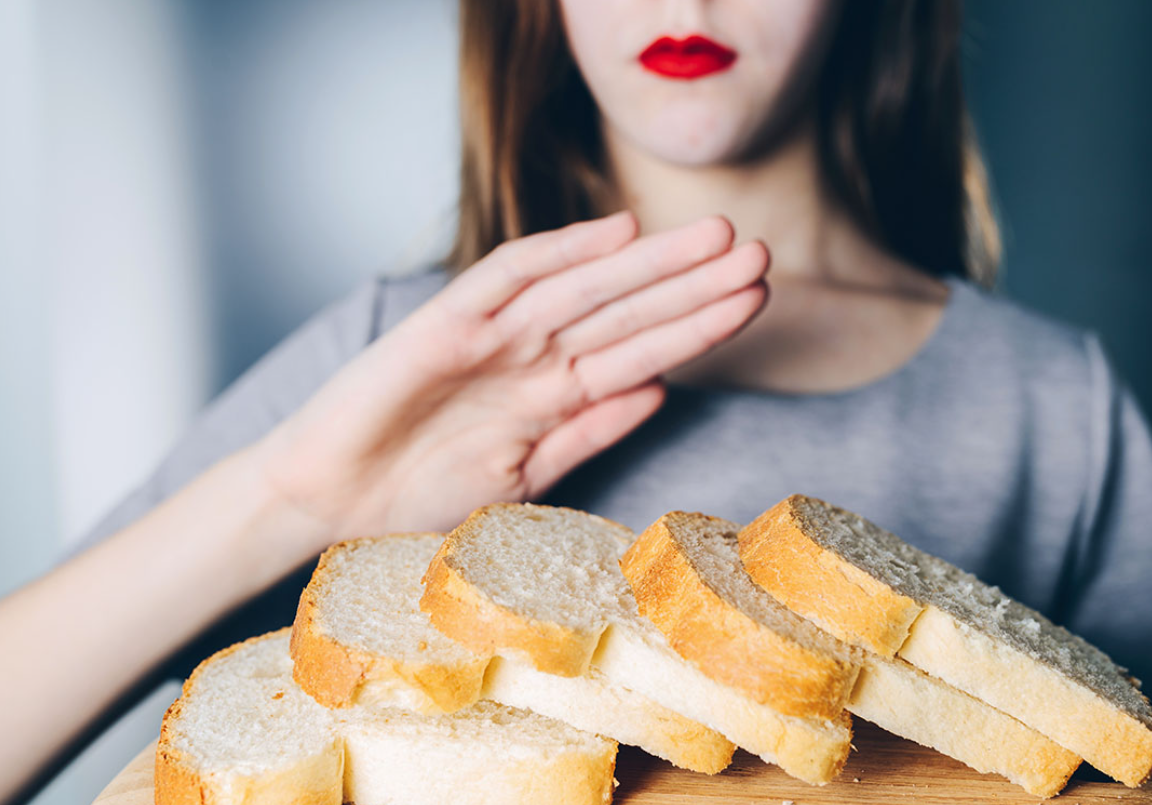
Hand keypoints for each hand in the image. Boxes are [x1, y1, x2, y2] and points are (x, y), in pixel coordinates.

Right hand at [254, 211, 767, 546]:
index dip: (698, 325)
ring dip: (650, 267)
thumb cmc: (415, 496)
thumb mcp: (522, 477)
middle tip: (759, 251)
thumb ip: (586, 433)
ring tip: (716, 238)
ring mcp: (490, 338)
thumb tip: (657, 391)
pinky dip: (559, 255)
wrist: (327, 504)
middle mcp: (530, 358)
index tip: (754, 299)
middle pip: (626, 313)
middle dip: (692, 285)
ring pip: (584, 291)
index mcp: (552, 395)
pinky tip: (615, 233)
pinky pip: (505, 280)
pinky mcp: (441, 327)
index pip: (640, 351)